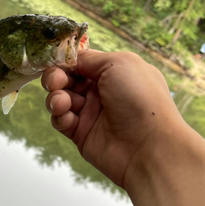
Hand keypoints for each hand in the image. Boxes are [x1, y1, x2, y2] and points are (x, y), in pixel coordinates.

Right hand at [42, 50, 183, 189]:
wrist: (148, 146)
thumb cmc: (140, 99)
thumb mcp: (119, 63)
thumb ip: (90, 59)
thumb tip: (71, 60)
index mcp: (113, 72)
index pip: (81, 62)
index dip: (66, 60)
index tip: (56, 60)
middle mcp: (101, 91)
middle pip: (67, 79)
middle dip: (56, 78)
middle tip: (56, 82)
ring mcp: (91, 113)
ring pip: (60, 99)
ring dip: (56, 97)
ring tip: (62, 102)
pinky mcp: (81, 133)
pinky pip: (61, 121)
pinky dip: (60, 116)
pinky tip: (67, 117)